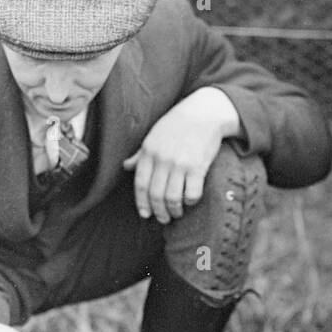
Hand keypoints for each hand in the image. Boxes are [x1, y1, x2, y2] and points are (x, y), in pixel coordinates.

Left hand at [123, 87, 241, 224]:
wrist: (204, 112)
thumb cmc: (177, 124)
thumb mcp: (154, 136)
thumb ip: (141, 154)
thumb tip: (126, 166)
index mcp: (149, 152)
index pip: (140, 185)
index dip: (142, 203)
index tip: (145, 214)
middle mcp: (162, 159)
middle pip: (155, 195)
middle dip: (159, 212)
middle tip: (164, 219)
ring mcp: (180, 163)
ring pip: (172, 198)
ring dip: (174, 211)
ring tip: (176, 213)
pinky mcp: (198, 166)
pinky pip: (192, 193)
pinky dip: (190, 201)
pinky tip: (190, 200)